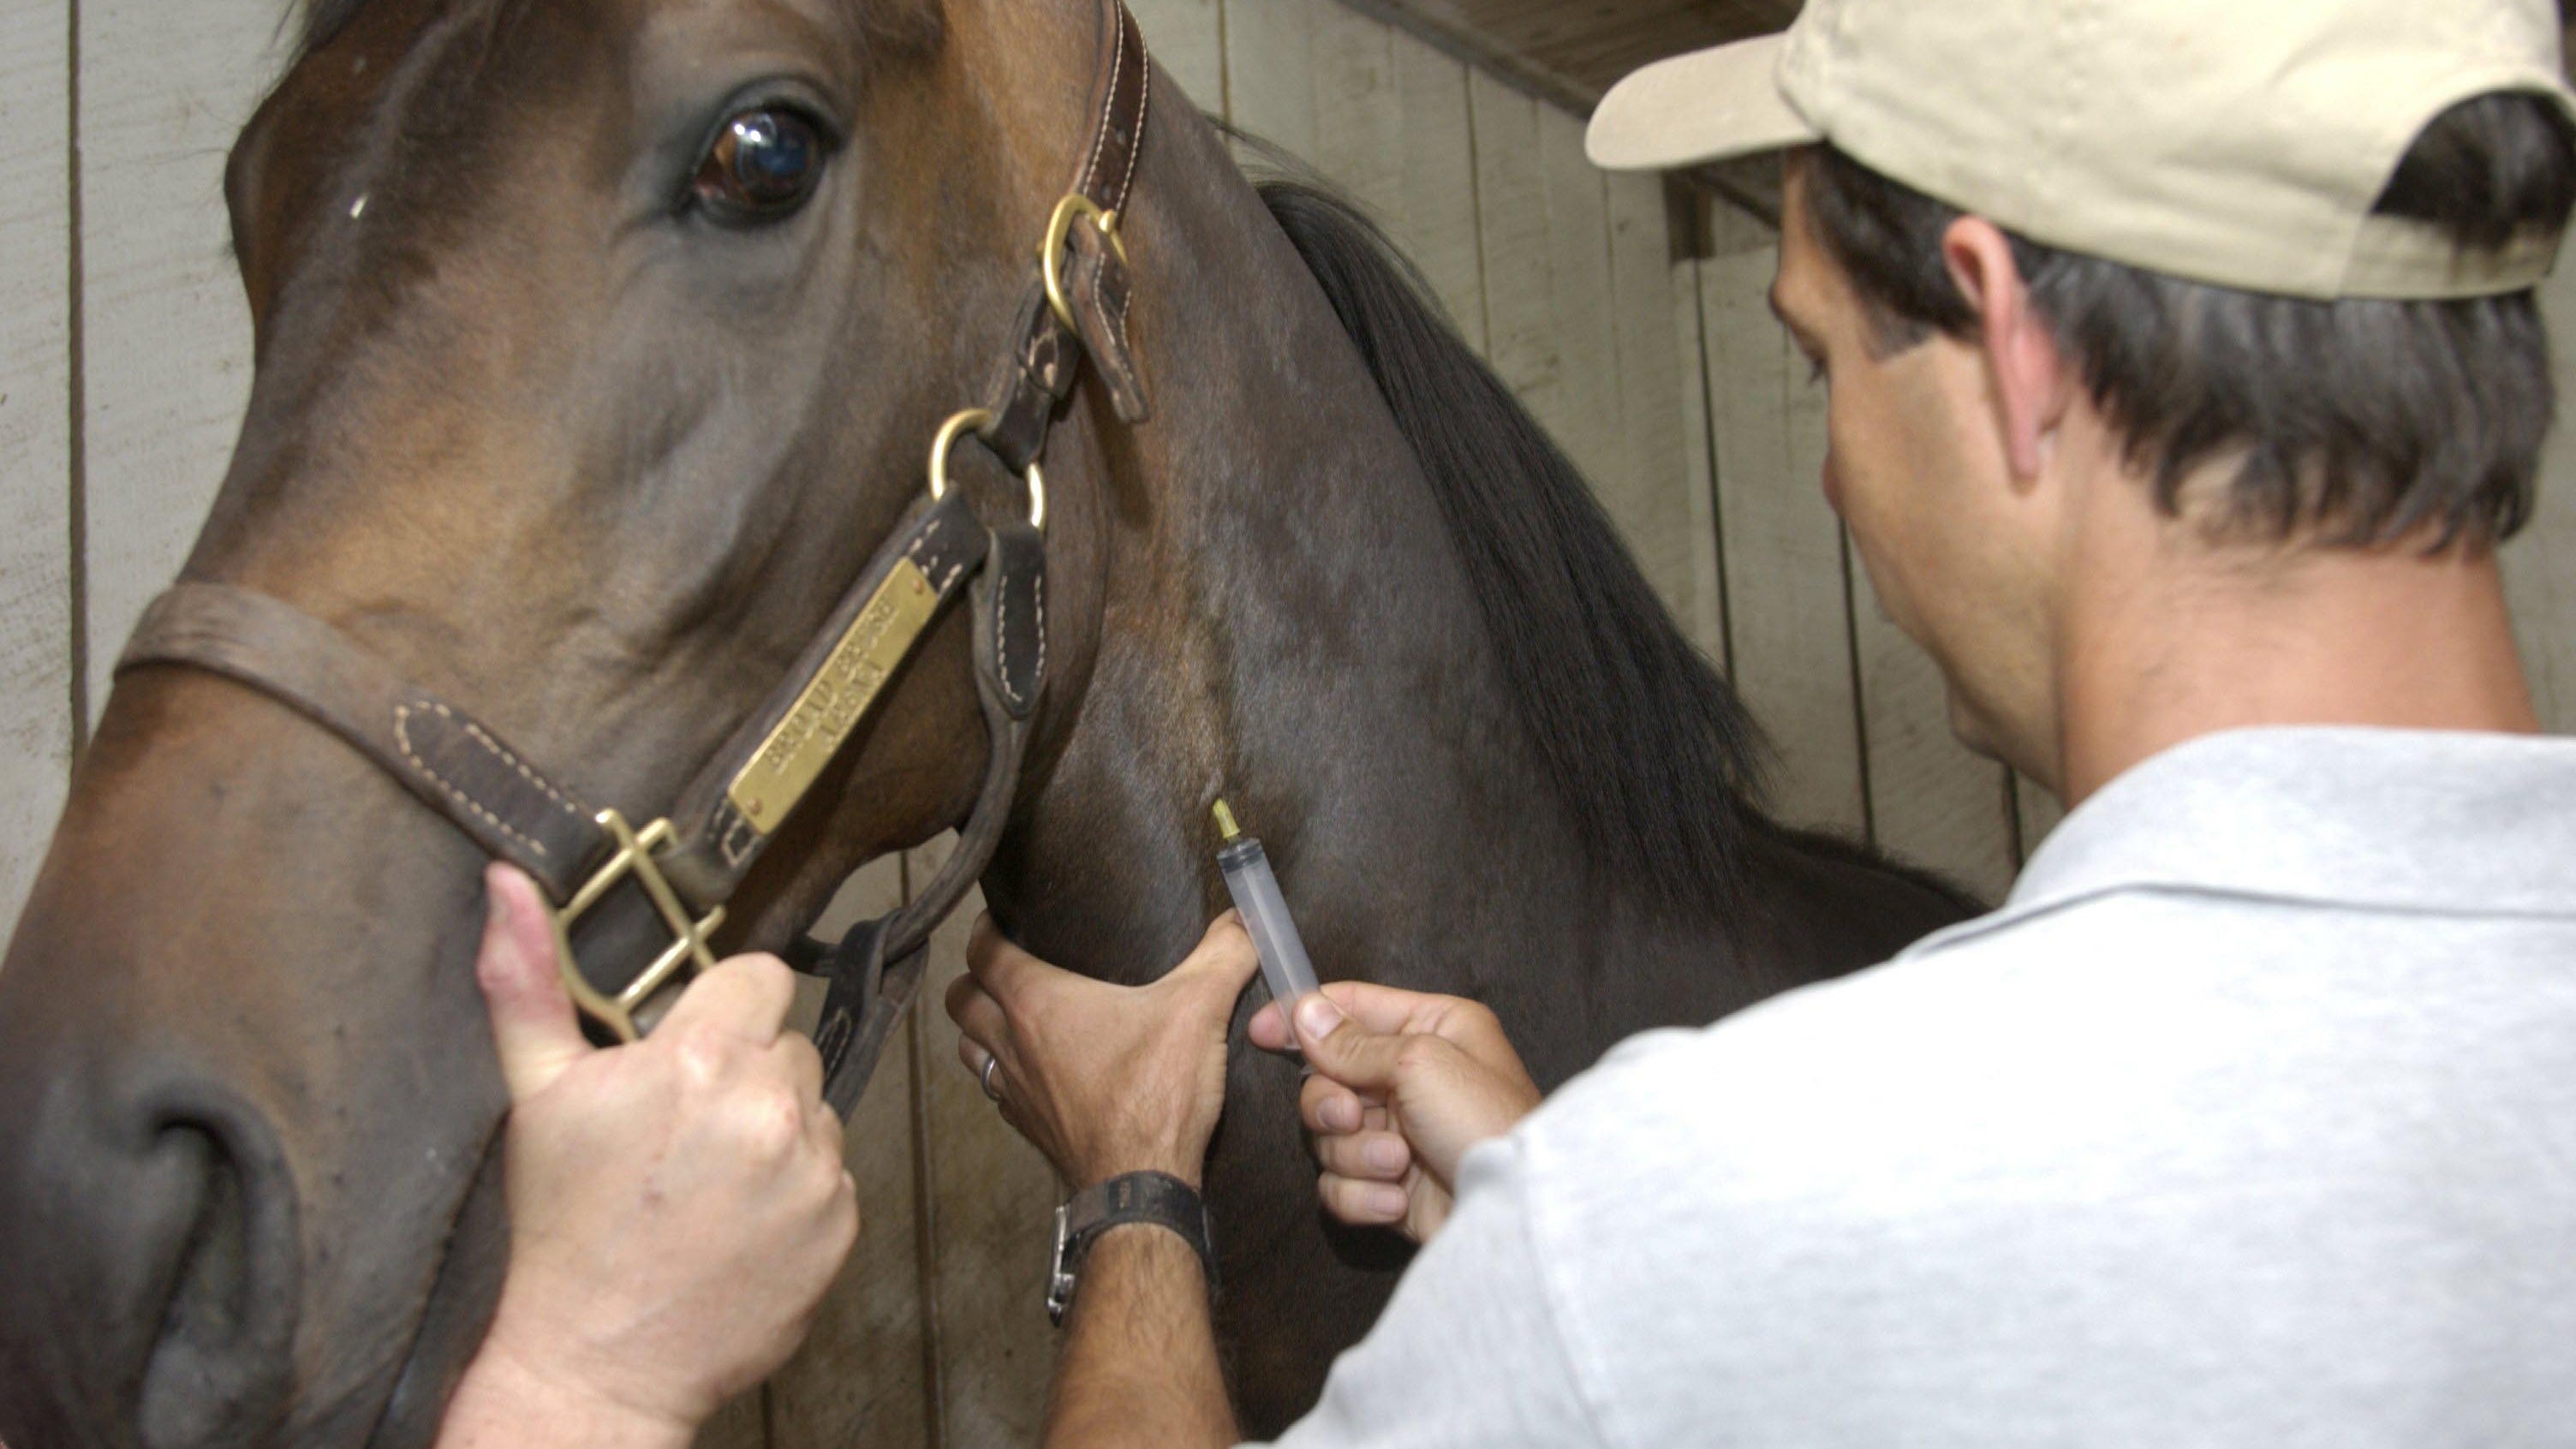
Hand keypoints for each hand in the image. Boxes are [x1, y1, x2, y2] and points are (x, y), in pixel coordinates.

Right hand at [444, 865, 858, 1445]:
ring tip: (708, 1180)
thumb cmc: (562, 1229)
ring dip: (776, 1128)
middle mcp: (771, 1105)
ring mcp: (814, 1168)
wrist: (598, 1363)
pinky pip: (834, 1172)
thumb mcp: (535, 1094)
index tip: (694, 1042)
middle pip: (788, 1041)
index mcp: (701, 1059)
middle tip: (687, 1126)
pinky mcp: (842, 1223)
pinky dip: (798, 1188)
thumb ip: (527, 979)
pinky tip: (739, 1221)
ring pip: (816, 1105)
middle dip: (746, 1069)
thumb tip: (508, 884)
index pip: (760, 976)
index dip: (726, 1003)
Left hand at [946, 913, 1260, 1188]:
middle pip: (960, 998)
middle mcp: (1011, 1043)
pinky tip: (1038, 1073)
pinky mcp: (1029, 1127)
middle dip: (975, 978)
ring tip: (1012, 1017)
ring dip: (979, 1029)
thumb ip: (1224, 954)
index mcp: (1036, 1001)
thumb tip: (1244, 918)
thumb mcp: (1199, 1008)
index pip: (981, 950)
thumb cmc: (1157, 1093)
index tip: (1002, 918)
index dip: (985, 928)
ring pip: (968, 1047)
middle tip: (1006, 966)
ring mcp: (1014, 1090)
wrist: (1140, 1186)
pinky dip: (1003, 1075)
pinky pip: (996, 1092)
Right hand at [1247, 984, 1540, 1243]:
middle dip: (1332, 1105)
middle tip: (1354, 1118)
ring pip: (1329, 1137)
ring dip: (1357, 1155)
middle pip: (1326, 1080)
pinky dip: (1362, 1195)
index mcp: (1430, 1030)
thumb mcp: (1421, 1062)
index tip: (1261, 1030)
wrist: (1513, 1212)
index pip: (1352, 1008)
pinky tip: (1397, 1200)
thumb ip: (1355, 1042)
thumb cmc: (1485, 1123)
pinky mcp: (1389, 1186)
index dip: (1303, 1017)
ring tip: (1399, 1164)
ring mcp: (1399, 1134)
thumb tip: (1304, 1011)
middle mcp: (1412, 1078)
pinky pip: (1339, 1185)